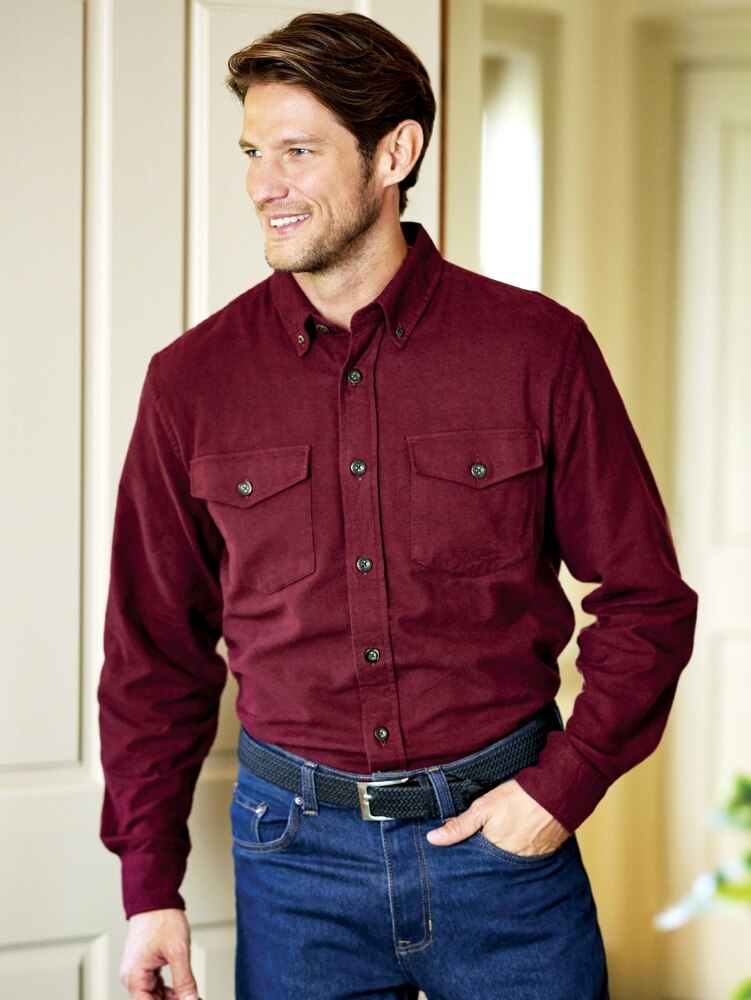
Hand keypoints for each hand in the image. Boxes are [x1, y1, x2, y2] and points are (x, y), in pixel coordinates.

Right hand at [119, 908, 199, 999]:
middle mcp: (131, 977)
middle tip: (191, 998)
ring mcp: (136, 971)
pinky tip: (182, 990)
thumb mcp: (178, 952)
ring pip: (153, 996)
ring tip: (190, 996)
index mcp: (134, 977)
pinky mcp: (143, 965)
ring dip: (170, 998)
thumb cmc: (162, 919)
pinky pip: (153, 985)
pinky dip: (167, 990)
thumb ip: (184, 981)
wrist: (155, 898)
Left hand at [426, 778, 568, 855]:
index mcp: (494, 853)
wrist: (557, 793)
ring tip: (498, 840)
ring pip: (506, 863)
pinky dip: (517, 852)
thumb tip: (433, 839)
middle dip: (482, 859)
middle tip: (479, 843)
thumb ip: (459, 826)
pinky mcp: (542, 856)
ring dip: (500, 856)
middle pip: (490, 866)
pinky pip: (524, 860)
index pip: (473, 863)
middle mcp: (511, 863)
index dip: (464, 856)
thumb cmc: (520, 798)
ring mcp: (528, 860)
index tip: (455, 854)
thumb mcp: (483, 807)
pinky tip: (515, 840)